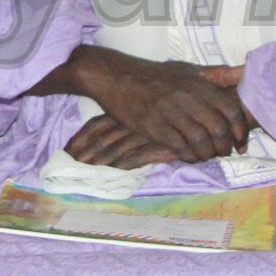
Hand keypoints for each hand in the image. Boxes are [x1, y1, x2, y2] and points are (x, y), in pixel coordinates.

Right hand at [43, 47, 253, 163]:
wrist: (117, 76)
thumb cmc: (157, 75)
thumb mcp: (189, 70)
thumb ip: (219, 75)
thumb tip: (246, 72)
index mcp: (199, 84)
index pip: (231, 111)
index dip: (240, 131)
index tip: (241, 143)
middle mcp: (187, 97)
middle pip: (218, 129)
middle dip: (225, 147)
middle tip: (224, 152)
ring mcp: (170, 112)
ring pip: (200, 140)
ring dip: (207, 154)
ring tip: (206, 155)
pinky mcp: (153, 126)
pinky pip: (178, 146)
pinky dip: (188, 155)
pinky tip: (189, 155)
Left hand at [63, 112, 182, 169]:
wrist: (208, 102)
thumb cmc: (181, 101)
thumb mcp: (154, 106)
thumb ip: (136, 118)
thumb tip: (118, 131)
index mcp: (128, 110)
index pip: (97, 124)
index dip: (81, 138)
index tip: (66, 151)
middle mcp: (133, 118)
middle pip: (101, 137)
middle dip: (84, 153)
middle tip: (69, 166)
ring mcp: (146, 130)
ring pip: (116, 148)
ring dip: (99, 162)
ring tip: (85, 173)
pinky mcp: (160, 142)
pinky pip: (137, 156)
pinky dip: (123, 165)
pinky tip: (113, 172)